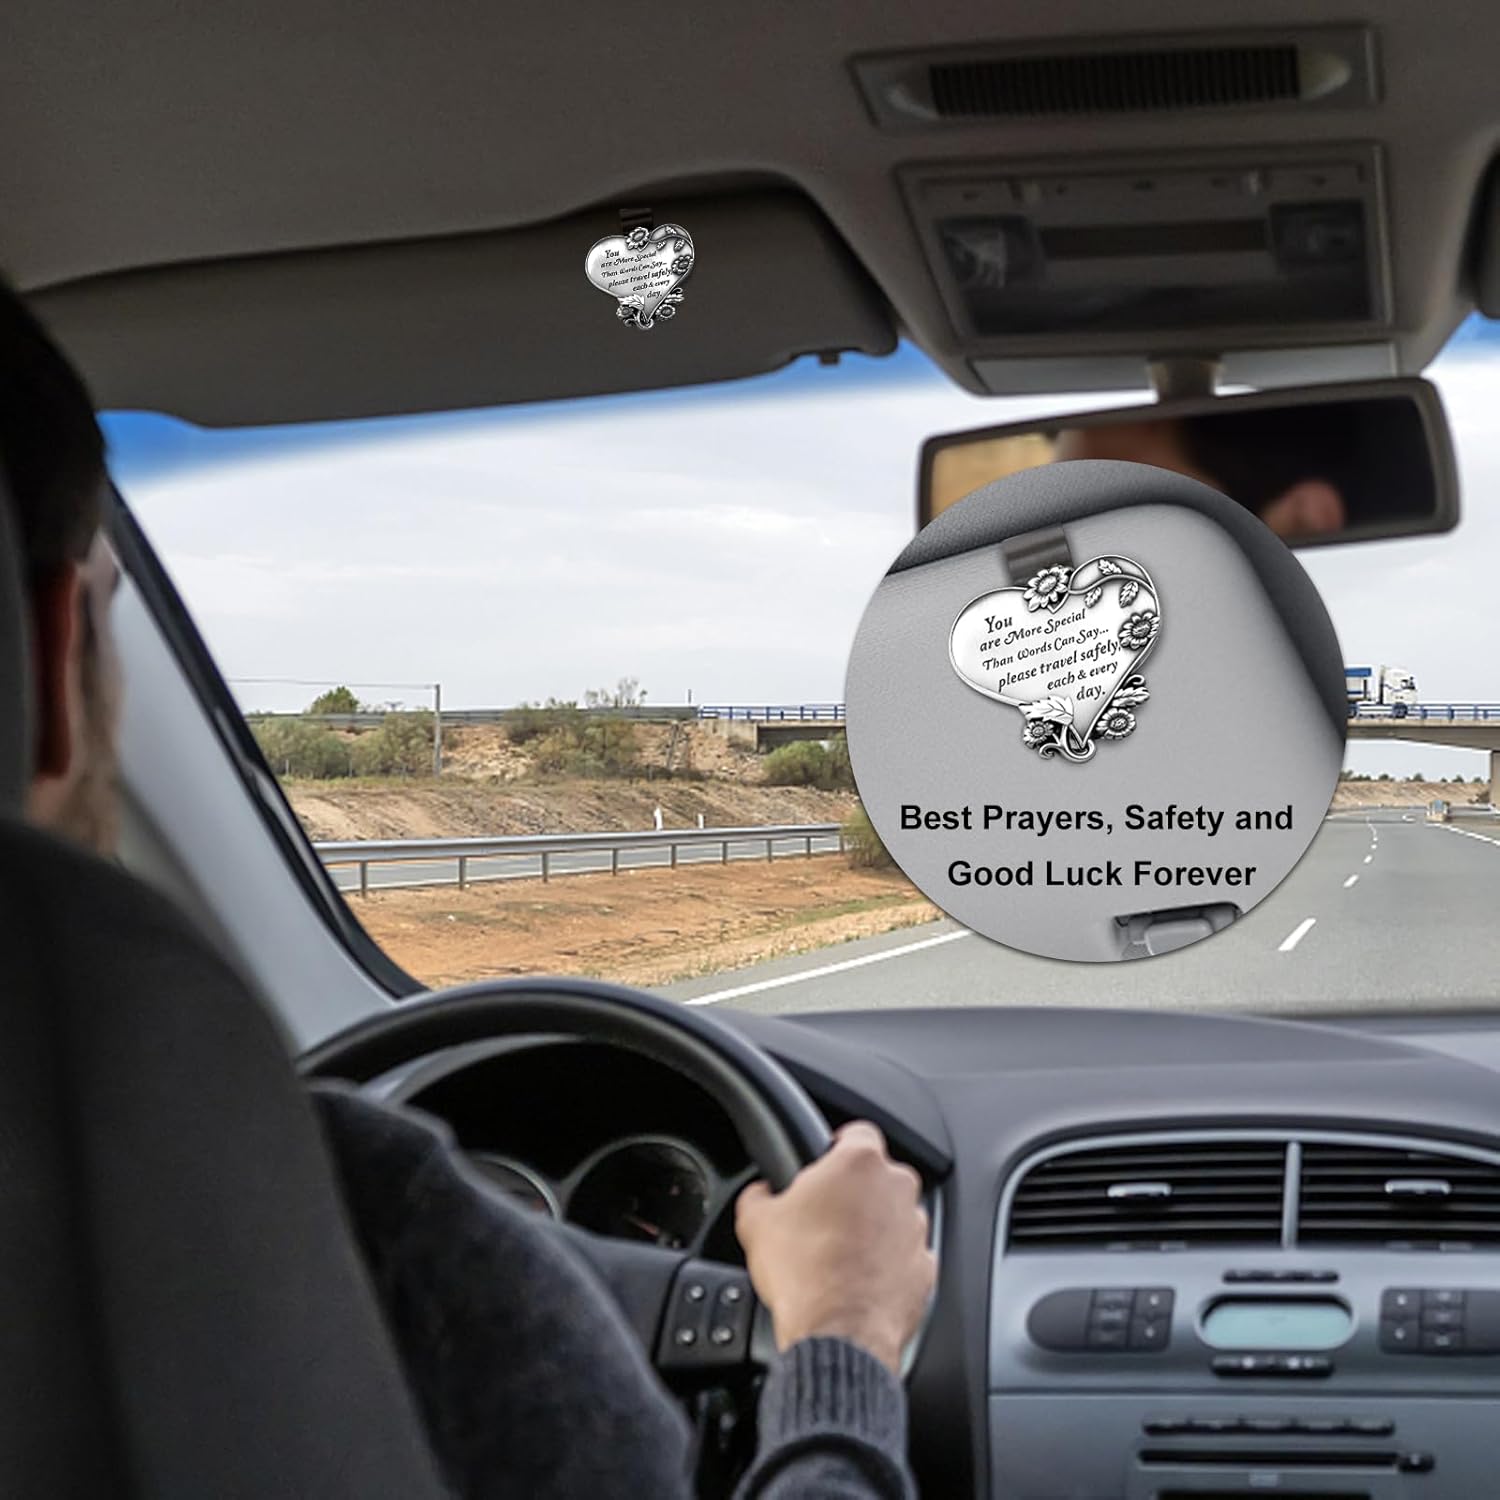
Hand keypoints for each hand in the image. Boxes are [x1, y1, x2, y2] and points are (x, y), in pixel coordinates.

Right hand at [735, 1121, 934, 1373]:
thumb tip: (761, 1193)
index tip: (824, 1160)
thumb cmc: (804, 1275)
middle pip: (876, 1176)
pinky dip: (887, 1264)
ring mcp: (916, 1230)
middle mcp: (897, 1189)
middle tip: (823, 1216)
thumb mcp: (756, 1222)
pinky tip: (857, 1280)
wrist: (837, 1335)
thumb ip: (760, 1193)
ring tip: (838, 1253)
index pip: (857, 1132)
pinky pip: (905, 1255)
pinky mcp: (925, 1268)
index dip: (836, 1146)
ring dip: (872, 1228)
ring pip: (893, 1216)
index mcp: (859, 1163)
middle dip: (853, 1192)